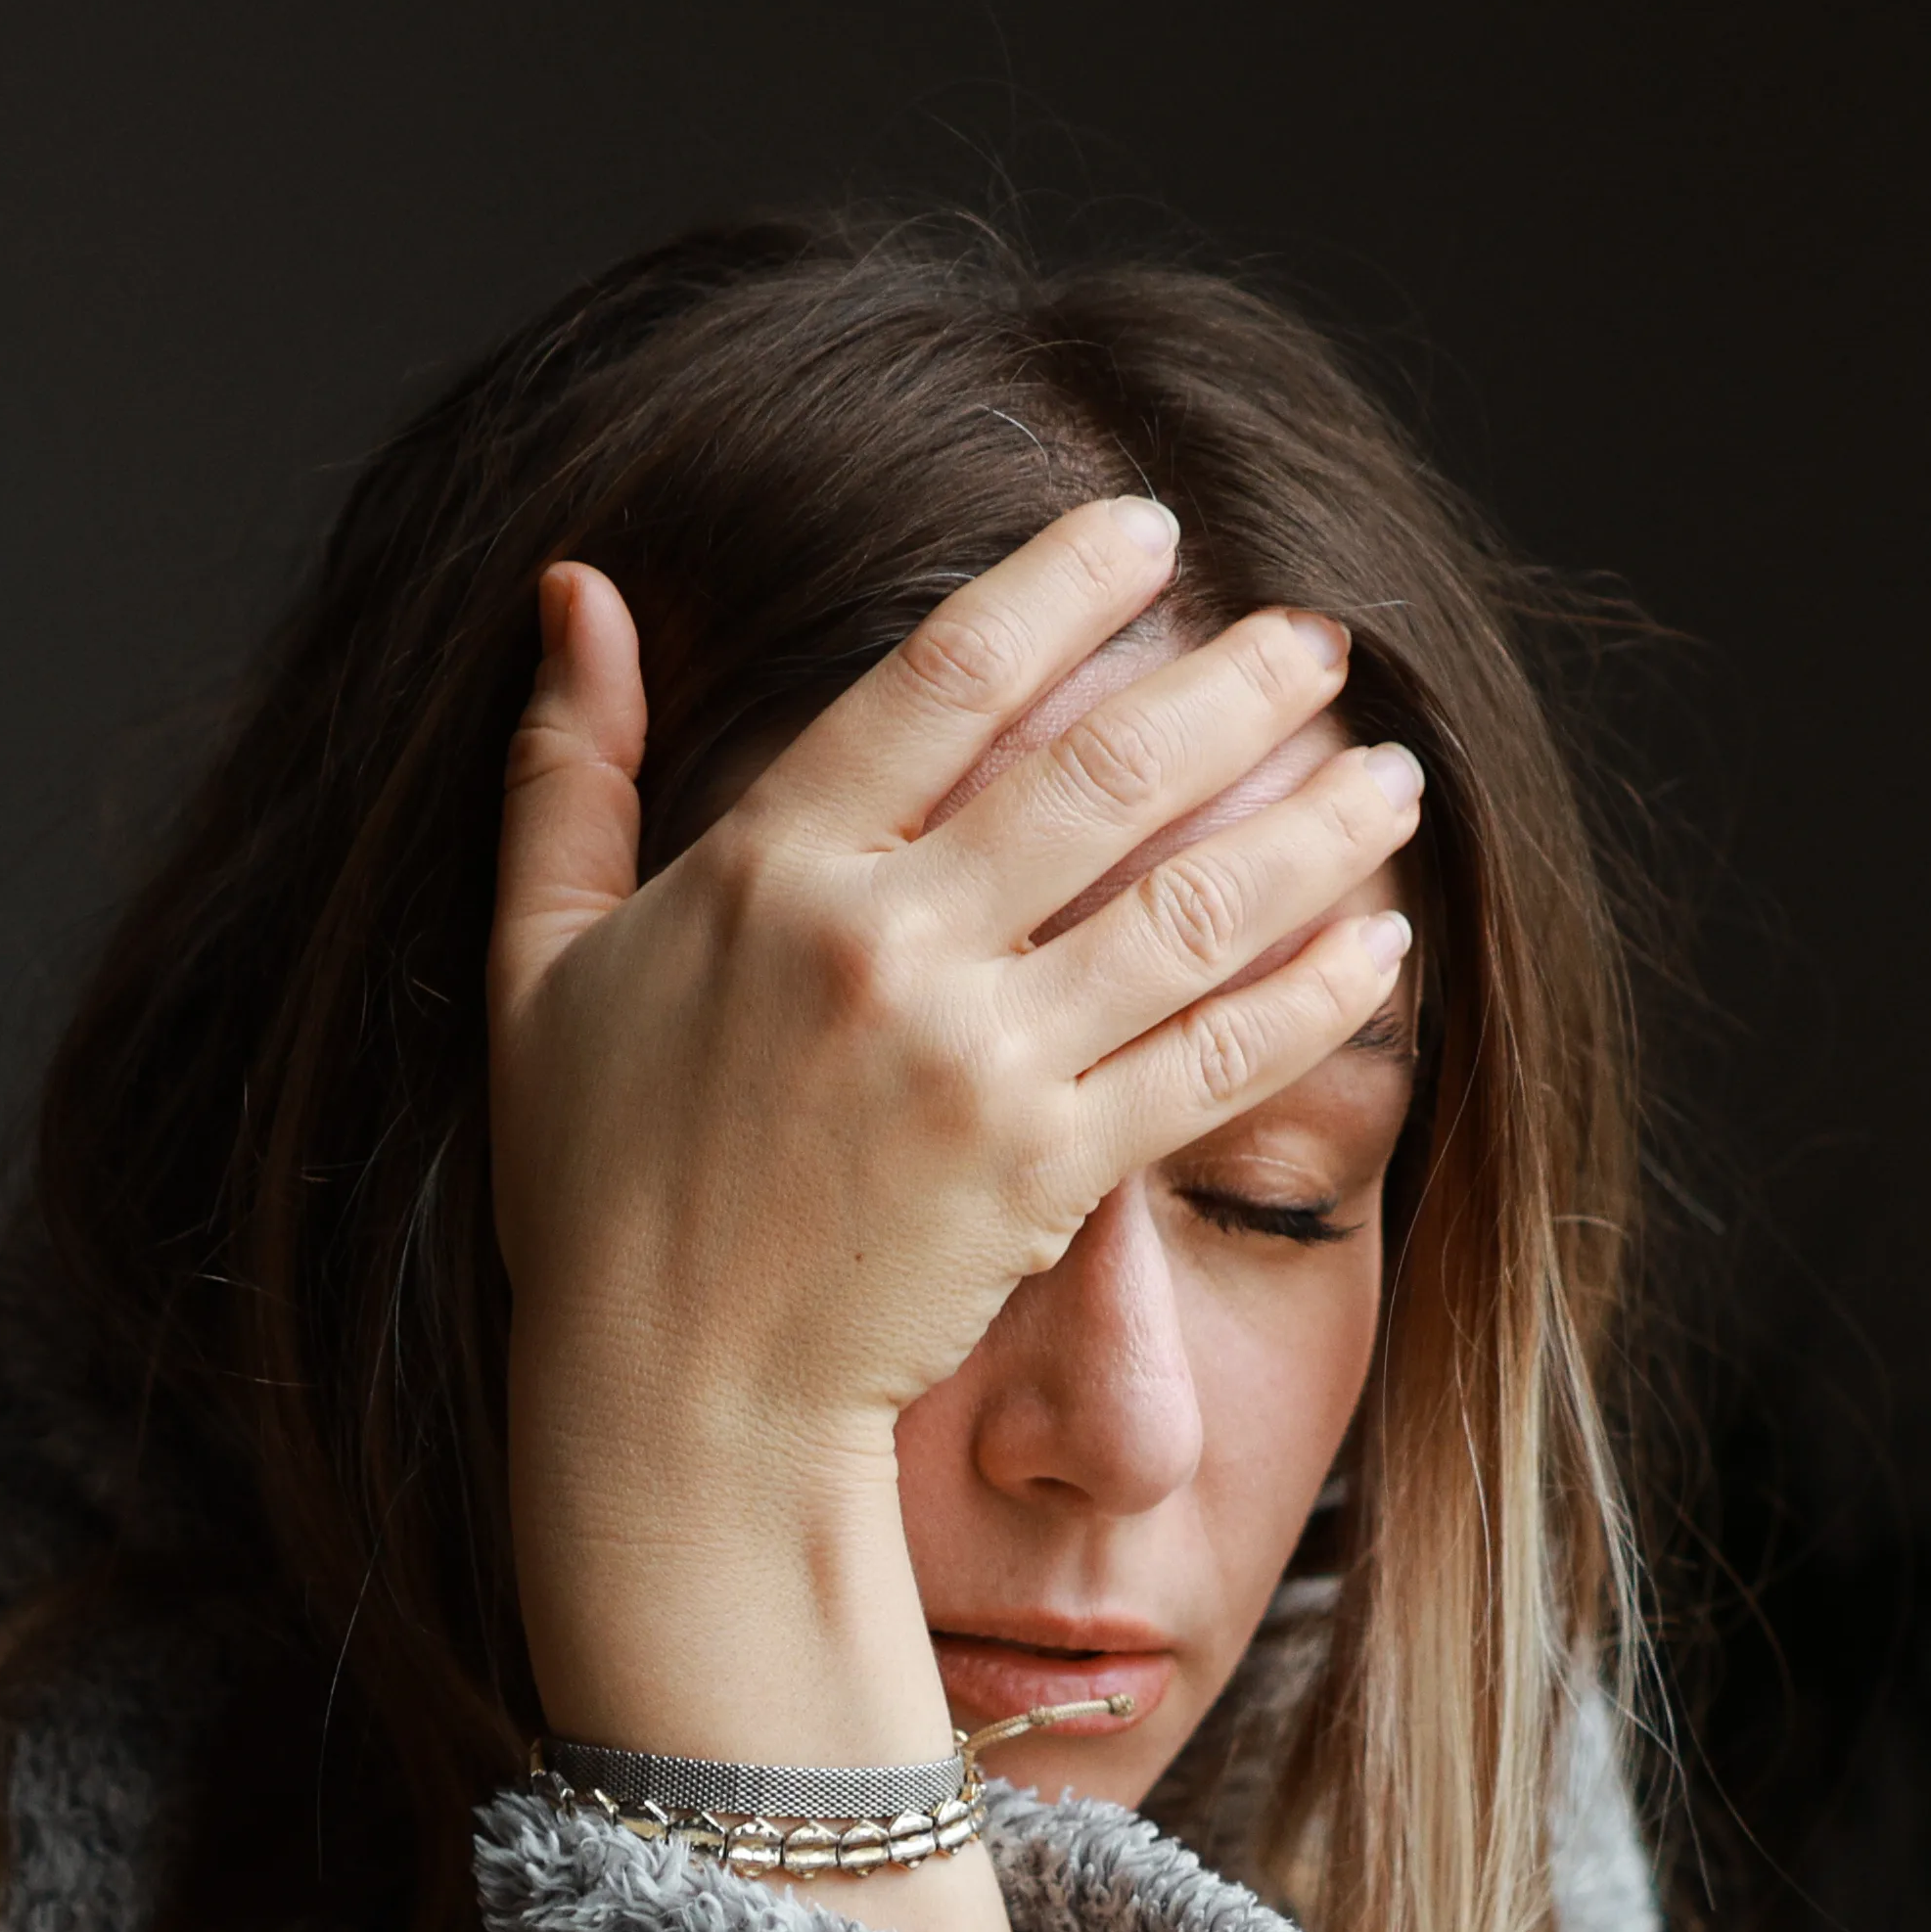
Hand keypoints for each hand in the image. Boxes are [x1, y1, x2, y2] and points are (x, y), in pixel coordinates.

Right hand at [484, 498, 1417, 1901]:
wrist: (671, 1397)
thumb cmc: (598, 1182)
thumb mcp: (539, 957)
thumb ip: (568, 768)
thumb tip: (574, 589)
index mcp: (769, 871)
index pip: (944, 680)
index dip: (1061, 588)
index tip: (1151, 534)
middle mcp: (887, 949)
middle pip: (1100, 774)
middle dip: (1234, 690)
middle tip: (1323, 639)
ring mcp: (977, 1065)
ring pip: (1186, 908)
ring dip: (1310, 831)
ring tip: (1391, 775)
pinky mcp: (1048, 1174)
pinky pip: (1213, 1061)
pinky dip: (1312, 997)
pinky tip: (1383, 942)